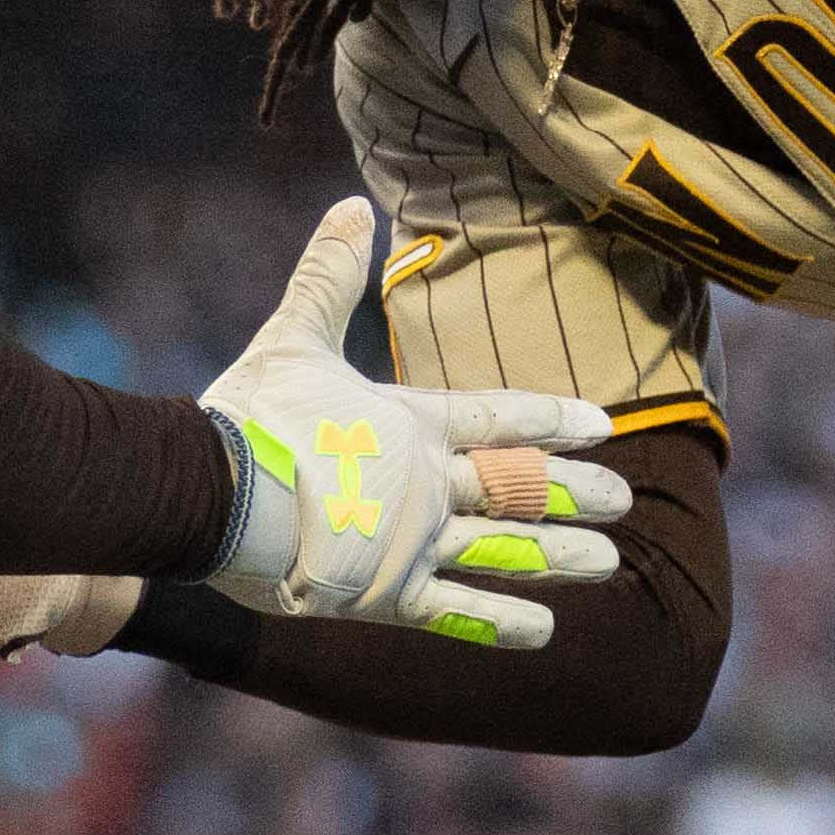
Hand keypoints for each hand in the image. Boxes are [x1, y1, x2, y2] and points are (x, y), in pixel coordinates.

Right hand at [191, 203, 632, 650]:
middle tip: (624, 502)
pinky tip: (545, 630)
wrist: (210, 494)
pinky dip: (501, 622)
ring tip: (608, 562)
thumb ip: (328, 275)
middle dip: (575, 493)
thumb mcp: (292, 335)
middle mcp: (426, 483)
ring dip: (558, 557)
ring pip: (504, 550)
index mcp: (411, 421)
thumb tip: (353, 204)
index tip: (604, 425)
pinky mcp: (384, 595)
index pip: (500, 415)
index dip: (554, 419)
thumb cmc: (248, 415)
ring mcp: (412, 543)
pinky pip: (455, 613)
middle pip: (518, 486)